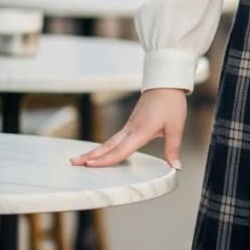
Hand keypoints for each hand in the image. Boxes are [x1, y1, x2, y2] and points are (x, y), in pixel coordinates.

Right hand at [68, 88, 186, 169]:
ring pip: (108, 142)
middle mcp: (131, 129)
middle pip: (107, 146)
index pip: (120, 150)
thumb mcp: (176, 127)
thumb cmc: (170, 103)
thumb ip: (173, 148)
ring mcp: (129, 126)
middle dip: (90, 155)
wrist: (166, 83)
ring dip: (94, 151)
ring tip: (80, 159)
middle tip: (73, 162)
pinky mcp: (131, 123)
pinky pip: (114, 138)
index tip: (90, 165)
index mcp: (141, 131)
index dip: (105, 160)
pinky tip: (100, 152)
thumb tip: (175, 166)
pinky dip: (105, 147)